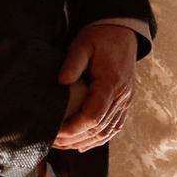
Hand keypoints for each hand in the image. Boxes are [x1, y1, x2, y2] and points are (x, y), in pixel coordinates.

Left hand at [55, 23, 138, 151]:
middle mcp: (121, 97)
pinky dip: (98, 139)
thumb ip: (73, 63)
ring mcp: (125, 101)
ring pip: (106, 132)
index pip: (93, 116)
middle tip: (52, 141)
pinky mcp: (124, 102)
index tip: (55, 132)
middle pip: (99, 129)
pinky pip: (114, 127)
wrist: (123, 32)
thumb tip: (61, 81)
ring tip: (63, 145)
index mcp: (112, 84)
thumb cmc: (102, 38)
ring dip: (84, 141)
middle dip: (74, 139)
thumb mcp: (84, 44)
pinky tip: (83, 144)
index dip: (73, 129)